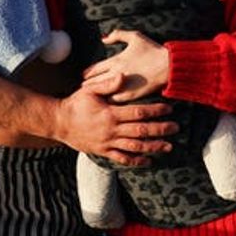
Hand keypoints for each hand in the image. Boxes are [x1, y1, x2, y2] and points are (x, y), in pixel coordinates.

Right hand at [55, 72, 176, 166]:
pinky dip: (136, 161)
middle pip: (141, 130)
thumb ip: (108, 84)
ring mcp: (108, 142)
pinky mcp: (103, 152)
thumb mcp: (90, 90)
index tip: (168, 109)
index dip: (155, 111)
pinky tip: (148, 160)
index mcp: (110, 113)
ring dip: (153, 147)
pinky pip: (122, 158)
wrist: (58, 123)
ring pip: (135, 147)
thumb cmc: (75, 103)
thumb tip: (123, 75)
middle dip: (160, 129)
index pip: (138, 112)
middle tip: (176, 128)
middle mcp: (112, 130)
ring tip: (167, 146)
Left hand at [83, 30, 169, 102]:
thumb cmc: (152, 50)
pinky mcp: (131, 96)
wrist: (168, 65)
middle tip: (83, 88)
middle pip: (96, 81)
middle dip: (88, 84)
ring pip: (103, 92)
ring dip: (96, 94)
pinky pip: (115, 100)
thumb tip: (103, 38)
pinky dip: (109, 100)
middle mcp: (117, 74)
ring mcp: (123, 86)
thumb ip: (117, 35)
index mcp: (116, 60)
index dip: (88, 73)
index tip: (84, 76)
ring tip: (91, 96)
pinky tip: (105, 102)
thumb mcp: (135, 36)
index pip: (95, 69)